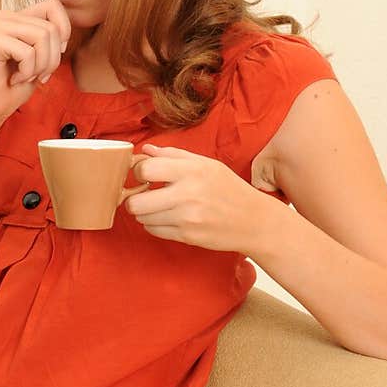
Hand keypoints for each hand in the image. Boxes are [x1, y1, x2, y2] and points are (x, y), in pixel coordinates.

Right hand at [0, 0, 71, 125]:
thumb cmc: (15, 86)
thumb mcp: (42, 59)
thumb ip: (52, 39)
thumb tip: (64, 35)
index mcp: (18, 17)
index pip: (53, 6)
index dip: (63, 32)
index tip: (53, 56)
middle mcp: (6, 17)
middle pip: (51, 28)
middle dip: (52, 59)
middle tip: (38, 76)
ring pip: (42, 37)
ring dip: (40, 66)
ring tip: (26, 76)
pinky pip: (27, 52)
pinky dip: (27, 72)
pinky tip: (14, 79)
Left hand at [125, 144, 275, 254]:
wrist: (253, 220)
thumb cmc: (229, 189)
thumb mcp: (206, 164)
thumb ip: (173, 155)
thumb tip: (145, 150)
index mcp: (192, 170)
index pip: (145, 169)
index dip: (137, 172)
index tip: (143, 175)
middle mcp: (188, 194)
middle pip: (136, 202)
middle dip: (133, 199)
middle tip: (142, 195)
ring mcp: (187, 218)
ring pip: (143, 218)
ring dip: (144, 213)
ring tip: (158, 206)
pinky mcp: (187, 236)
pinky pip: (154, 231)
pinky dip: (155, 225)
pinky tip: (168, 218)